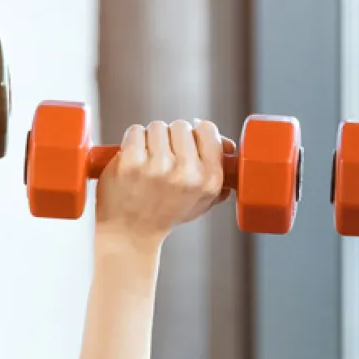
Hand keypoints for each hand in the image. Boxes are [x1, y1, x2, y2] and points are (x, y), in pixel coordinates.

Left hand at [95, 119, 225, 247]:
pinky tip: (133, 161)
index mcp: (209, 180)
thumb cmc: (166, 214)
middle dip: (172, 138)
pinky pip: (135, 131)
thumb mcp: (202, 200)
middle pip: (181, 126)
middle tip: (164, 159)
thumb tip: (228, 147)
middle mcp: (186, 173)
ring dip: (151, 140)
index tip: (188, 144)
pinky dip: (132, 142)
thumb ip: (219, 173)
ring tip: (148, 162)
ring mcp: (157, 166)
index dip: (196, 134)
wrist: (130, 233)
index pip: (208, 130)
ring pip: (158, 127)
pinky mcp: (131, 162)